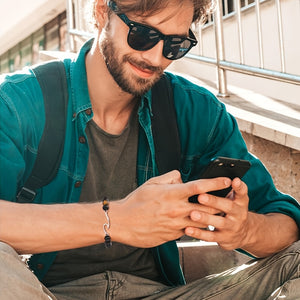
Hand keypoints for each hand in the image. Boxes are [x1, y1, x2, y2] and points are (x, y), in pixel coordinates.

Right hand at [110, 171, 231, 247]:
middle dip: (219, 203)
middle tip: (226, 199)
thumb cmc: (136, 201)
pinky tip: (194, 222)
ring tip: (215, 212)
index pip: (200, 186)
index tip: (227, 180)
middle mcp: (177, 210)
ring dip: (209, 217)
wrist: (123, 222)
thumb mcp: (151, 183)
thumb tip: (181, 178)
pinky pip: (189, 230)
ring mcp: (176, 225)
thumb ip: (169, 177)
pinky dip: (195, 226)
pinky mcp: (173, 236)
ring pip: (201, 221)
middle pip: (207, 207)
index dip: (216, 182)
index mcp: (172, 194)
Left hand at [186, 177, 250, 250]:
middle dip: (214, 201)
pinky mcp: (223, 238)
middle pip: (228, 206)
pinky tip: (188, 229)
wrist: (243, 234)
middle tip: (201, 197)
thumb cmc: (232, 211)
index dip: (239, 186)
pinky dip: (199, 233)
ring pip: (219, 222)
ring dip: (205, 218)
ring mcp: (231, 227)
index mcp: (240, 201)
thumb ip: (225, 188)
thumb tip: (210, 176)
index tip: (234, 180)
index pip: (242, 192)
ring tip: (193, 214)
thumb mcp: (234, 198)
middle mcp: (238, 214)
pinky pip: (210, 237)